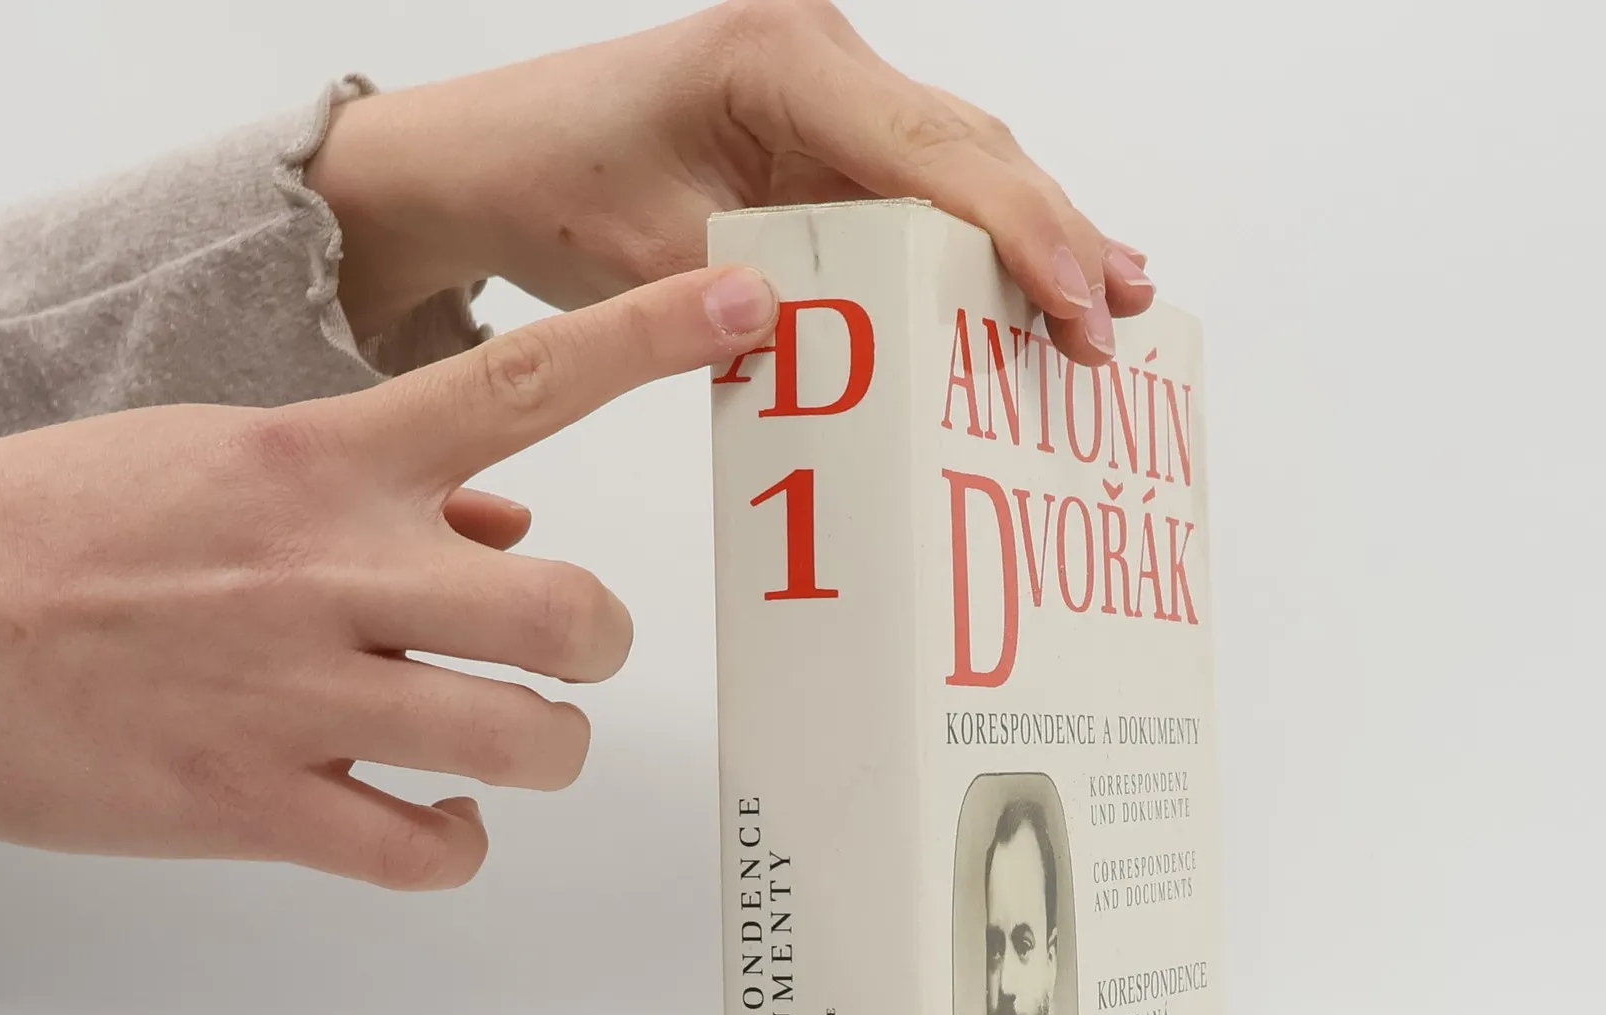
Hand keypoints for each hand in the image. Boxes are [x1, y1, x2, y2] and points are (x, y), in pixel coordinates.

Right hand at [0, 266, 778, 888]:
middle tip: (565, 654)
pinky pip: (425, 848)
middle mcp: (329, 573)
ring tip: (504, 741)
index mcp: (317, 464)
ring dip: (542, 747)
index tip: (742, 309)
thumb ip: (374, 493)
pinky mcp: (255, 803)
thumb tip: (502, 530)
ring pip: (522, 739)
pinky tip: (432, 821)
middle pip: (570, 615)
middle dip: (596, 645)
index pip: (521, 384)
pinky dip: (454, 844)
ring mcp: (297, 696)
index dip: (652, 340)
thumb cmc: (43, 536)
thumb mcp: (214, 463)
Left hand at [308, 0, 1150, 367]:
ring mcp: (827, 94)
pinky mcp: (821, 139)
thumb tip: (868, 365)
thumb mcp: (652, 259)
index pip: (930, 147)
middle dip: (1051, 235)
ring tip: (1112, 300)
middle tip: (1119, 316)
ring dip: (1033, 236)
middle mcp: (819, 57)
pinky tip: (1042, 278)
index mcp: (777, 58)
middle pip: (968, 148)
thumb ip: (761, 302)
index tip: (1076, 303)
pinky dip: (979, 240)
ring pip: (960, 165)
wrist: (486, 164)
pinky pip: (921, 189)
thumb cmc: (547, 188)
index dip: (1018, 230)